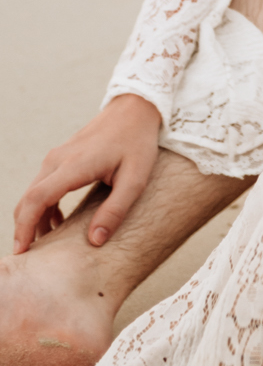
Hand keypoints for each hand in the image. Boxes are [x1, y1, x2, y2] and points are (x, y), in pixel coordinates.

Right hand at [13, 93, 162, 251]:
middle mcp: (58, 160)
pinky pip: (42, 185)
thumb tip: (95, 241)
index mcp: (74, 166)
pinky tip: (58, 221)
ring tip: (47, 244)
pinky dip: (42, 206)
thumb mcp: (135, 180)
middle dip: (25, 228)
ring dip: (34, 218)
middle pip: (28, 199)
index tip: (22, 251)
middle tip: (31, 256)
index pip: (37, 199)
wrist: (135, 109)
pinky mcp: (61, 157)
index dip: (25, 227)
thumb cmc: (137, 143)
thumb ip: (115, 210)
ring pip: (33, 193)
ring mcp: (57, 157)